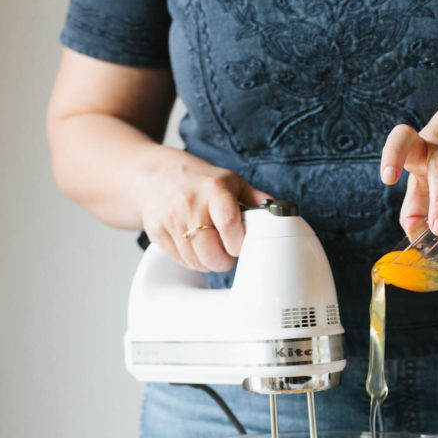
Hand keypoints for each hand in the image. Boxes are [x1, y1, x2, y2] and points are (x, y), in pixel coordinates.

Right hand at [139, 146, 271, 270]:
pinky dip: (194, 261)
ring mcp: (171, 220)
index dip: (239, 243)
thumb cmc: (199, 180)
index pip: (229, 225)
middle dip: (225, 259)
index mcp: (214, 189)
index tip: (241, 244)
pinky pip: (182, 261)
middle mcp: (190, 204)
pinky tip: (197, 247)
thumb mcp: (230, 181)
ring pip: (196, 261)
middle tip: (228, 251)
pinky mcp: (157, 233)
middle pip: (211, 252)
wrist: (155, 175)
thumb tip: (281, 213)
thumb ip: (255, 199)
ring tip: (213, 248)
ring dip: (210, 263)